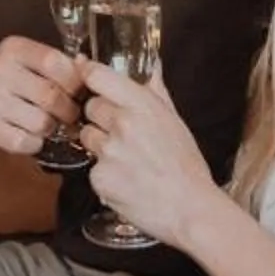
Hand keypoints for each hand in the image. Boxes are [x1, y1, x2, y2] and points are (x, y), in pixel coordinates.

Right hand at [0, 36, 82, 163]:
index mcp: (12, 48)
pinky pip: (26, 141)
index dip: (75, 82)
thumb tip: (88, 66)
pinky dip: (32, 145)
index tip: (78, 93)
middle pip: (53, 96)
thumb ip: (52, 66)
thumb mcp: (21, 69)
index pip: (56, 62)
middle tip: (67, 117)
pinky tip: (24, 137)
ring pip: (42, 122)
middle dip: (68, 112)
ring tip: (41, 126)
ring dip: (49, 130)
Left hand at [78, 62, 215, 248]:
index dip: (87, 73)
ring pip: (87, 137)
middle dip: (101, 116)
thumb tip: (150, 66)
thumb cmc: (186, 165)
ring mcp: (108, 153)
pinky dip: (104, 173)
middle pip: (89, 107)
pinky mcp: (99, 178)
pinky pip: (91, 167)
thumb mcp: (175, 120)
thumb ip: (156, 90)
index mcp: (142, 105)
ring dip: (100, 144)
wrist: (190, 209)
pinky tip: (125, 179)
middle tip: (122, 132)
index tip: (84, 72)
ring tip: (126, 159)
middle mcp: (121, 125)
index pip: (97, 76)